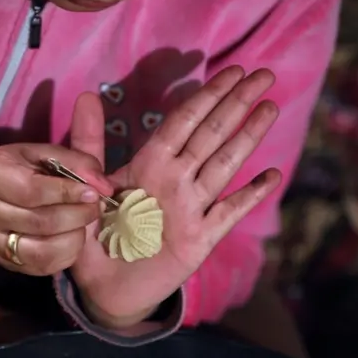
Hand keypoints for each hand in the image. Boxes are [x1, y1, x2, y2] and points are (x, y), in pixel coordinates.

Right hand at [0, 100, 112, 275]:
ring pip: (41, 251)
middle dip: (76, 216)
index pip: (32, 191)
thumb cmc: (13, 167)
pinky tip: (72, 239)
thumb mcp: (39, 153)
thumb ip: (74, 162)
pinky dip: (65, 255)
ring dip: (73, 238)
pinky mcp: (3, 262)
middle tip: (95, 208)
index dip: (67, 194)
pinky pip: (41, 267)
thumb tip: (103, 186)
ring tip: (83, 224)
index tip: (92, 193)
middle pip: (39, 223)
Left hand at [70, 66, 280, 326]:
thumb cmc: (97, 236)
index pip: (184, 122)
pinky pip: (229, 212)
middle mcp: (176, 180)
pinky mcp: (200, 239)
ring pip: (224, 165)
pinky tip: (271, 175)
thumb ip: (88, 144)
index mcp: (150, 165)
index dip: (207, 95)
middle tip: (265, 75)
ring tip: (269, 108)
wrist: (104, 287)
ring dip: (247, 136)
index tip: (233, 70)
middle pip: (211, 134)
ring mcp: (192, 208)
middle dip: (236, 103)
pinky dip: (250, 195)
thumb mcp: (87, 187)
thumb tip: (87, 94)